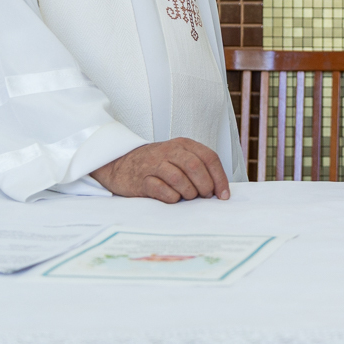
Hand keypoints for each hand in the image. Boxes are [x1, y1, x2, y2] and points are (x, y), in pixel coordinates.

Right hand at [92, 138, 230, 202]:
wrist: (121, 165)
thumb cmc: (156, 164)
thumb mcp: (178, 157)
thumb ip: (198, 167)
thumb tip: (219, 190)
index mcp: (183, 144)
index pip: (209, 157)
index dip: (219, 178)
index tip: (223, 195)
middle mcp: (169, 151)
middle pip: (195, 167)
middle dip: (205, 185)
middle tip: (205, 196)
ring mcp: (154, 164)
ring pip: (179, 178)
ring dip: (189, 192)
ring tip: (188, 197)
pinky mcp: (141, 180)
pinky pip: (161, 190)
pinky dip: (172, 197)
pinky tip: (173, 198)